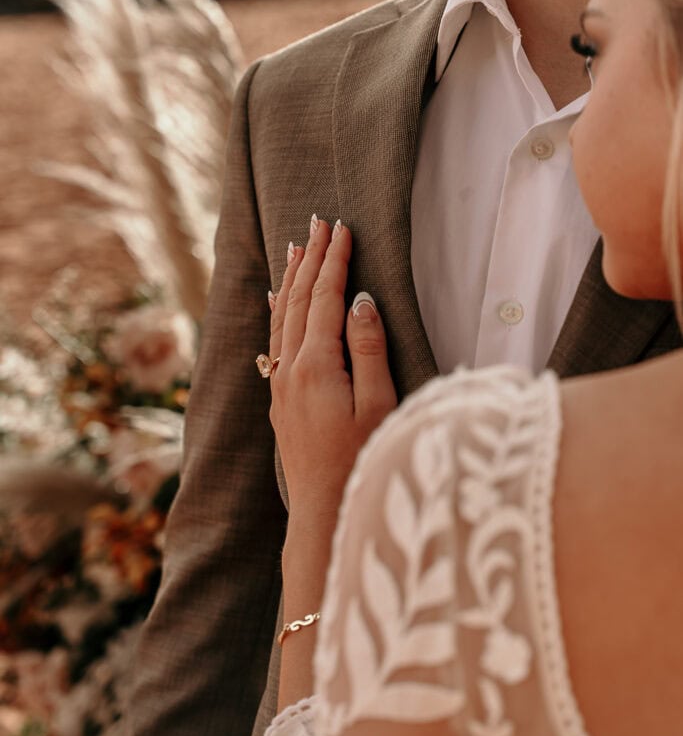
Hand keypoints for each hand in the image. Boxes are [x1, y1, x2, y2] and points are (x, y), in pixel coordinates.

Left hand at [268, 215, 396, 528]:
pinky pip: (275, 339)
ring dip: (292, 278)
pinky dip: (278, 311)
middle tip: (319, 221)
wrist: (324, 513)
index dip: (335, 261)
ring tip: (296, 245)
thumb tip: (361, 300)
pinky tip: (276, 300)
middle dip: (311, 258)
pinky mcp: (280, 399)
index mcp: (315, 366)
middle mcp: (290, 369)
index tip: (343, 228)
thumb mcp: (379, 404)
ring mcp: (280, 385)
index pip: (325, 298)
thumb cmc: (363, 461)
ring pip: (282, 317)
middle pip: (299, 300)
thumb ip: (369, 348)